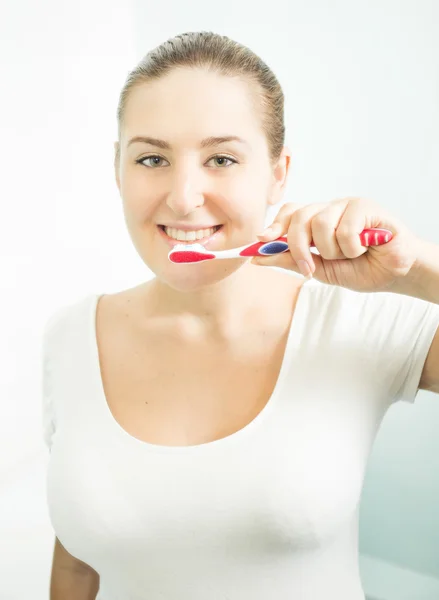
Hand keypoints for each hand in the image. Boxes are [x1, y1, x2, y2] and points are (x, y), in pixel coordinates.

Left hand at [252, 197, 422, 292]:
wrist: (394, 274)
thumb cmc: (359, 269)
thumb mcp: (319, 270)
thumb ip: (290, 260)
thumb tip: (257, 257)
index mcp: (316, 222)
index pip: (289, 214)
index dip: (274, 226)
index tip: (260, 241)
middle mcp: (328, 210)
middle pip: (299, 217)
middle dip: (298, 247)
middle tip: (310, 267)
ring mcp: (346, 206)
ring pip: (320, 223)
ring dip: (332, 251)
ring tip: (350, 255)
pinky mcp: (365, 206)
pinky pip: (344, 227)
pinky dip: (352, 247)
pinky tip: (365, 247)